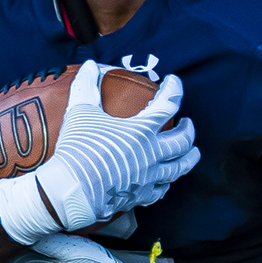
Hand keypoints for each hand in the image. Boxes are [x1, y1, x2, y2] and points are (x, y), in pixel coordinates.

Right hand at [0, 61, 197, 243]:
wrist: (70, 192)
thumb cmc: (77, 150)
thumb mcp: (80, 112)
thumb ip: (86, 86)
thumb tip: (90, 65)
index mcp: (142, 131)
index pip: (168, 104)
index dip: (174, 89)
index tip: (173, 82)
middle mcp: (151, 155)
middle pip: (183, 141)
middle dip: (189, 130)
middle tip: (188, 122)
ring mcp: (148, 178)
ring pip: (179, 169)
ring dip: (188, 158)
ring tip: (191, 153)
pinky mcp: (139, 196)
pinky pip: (160, 191)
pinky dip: (165, 183)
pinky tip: (164, 181)